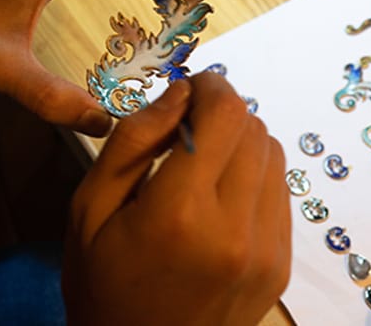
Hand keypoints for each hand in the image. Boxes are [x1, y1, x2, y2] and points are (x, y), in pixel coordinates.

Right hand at [63, 73, 291, 325]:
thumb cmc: (102, 286)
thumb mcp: (90, 210)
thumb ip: (133, 141)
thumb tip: (179, 91)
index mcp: (180, 212)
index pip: (225, 113)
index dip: (210, 86)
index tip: (188, 88)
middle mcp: (235, 229)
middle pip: (253, 127)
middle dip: (222, 111)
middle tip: (188, 126)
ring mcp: (266, 250)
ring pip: (272, 153)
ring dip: (241, 141)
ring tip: (203, 162)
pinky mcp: (281, 264)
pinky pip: (279, 190)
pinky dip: (254, 174)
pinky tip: (222, 193)